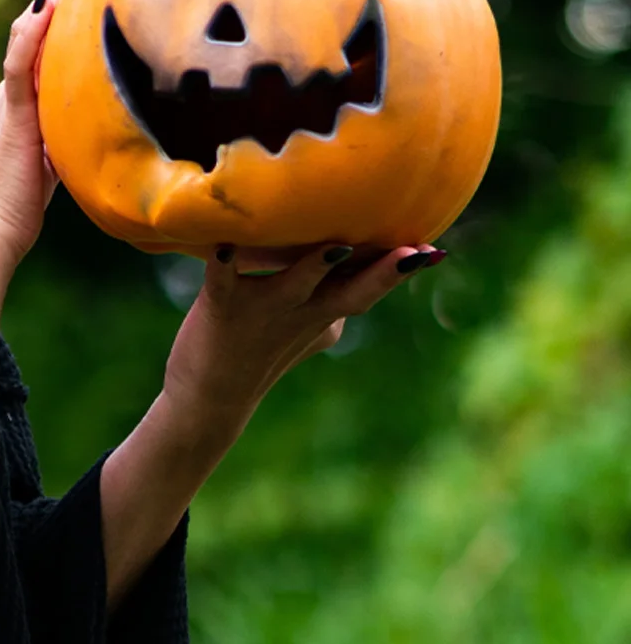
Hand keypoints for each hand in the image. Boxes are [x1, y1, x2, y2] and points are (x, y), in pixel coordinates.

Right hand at [0, 0, 60, 270]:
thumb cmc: (17, 212)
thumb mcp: (53, 166)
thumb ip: (68, 142)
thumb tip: (104, 132)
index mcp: (19, 106)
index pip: (46, 51)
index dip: (65, 17)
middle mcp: (9, 96)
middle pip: (39, 36)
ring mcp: (6, 102)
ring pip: (30, 41)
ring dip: (51, 2)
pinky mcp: (9, 115)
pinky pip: (20, 65)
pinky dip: (33, 33)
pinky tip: (50, 4)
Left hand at [163, 242, 444, 432]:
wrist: (209, 398)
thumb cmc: (260, 351)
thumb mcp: (309, 326)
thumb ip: (334, 300)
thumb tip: (355, 260)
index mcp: (324, 314)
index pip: (369, 287)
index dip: (400, 271)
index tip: (433, 251)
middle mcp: (301, 311)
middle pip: (350, 292)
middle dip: (383, 274)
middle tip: (414, 254)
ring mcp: (263, 309)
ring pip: (295, 284)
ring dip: (315, 266)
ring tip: (335, 247)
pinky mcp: (221, 305)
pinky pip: (222, 279)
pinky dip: (223, 262)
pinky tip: (222, 245)